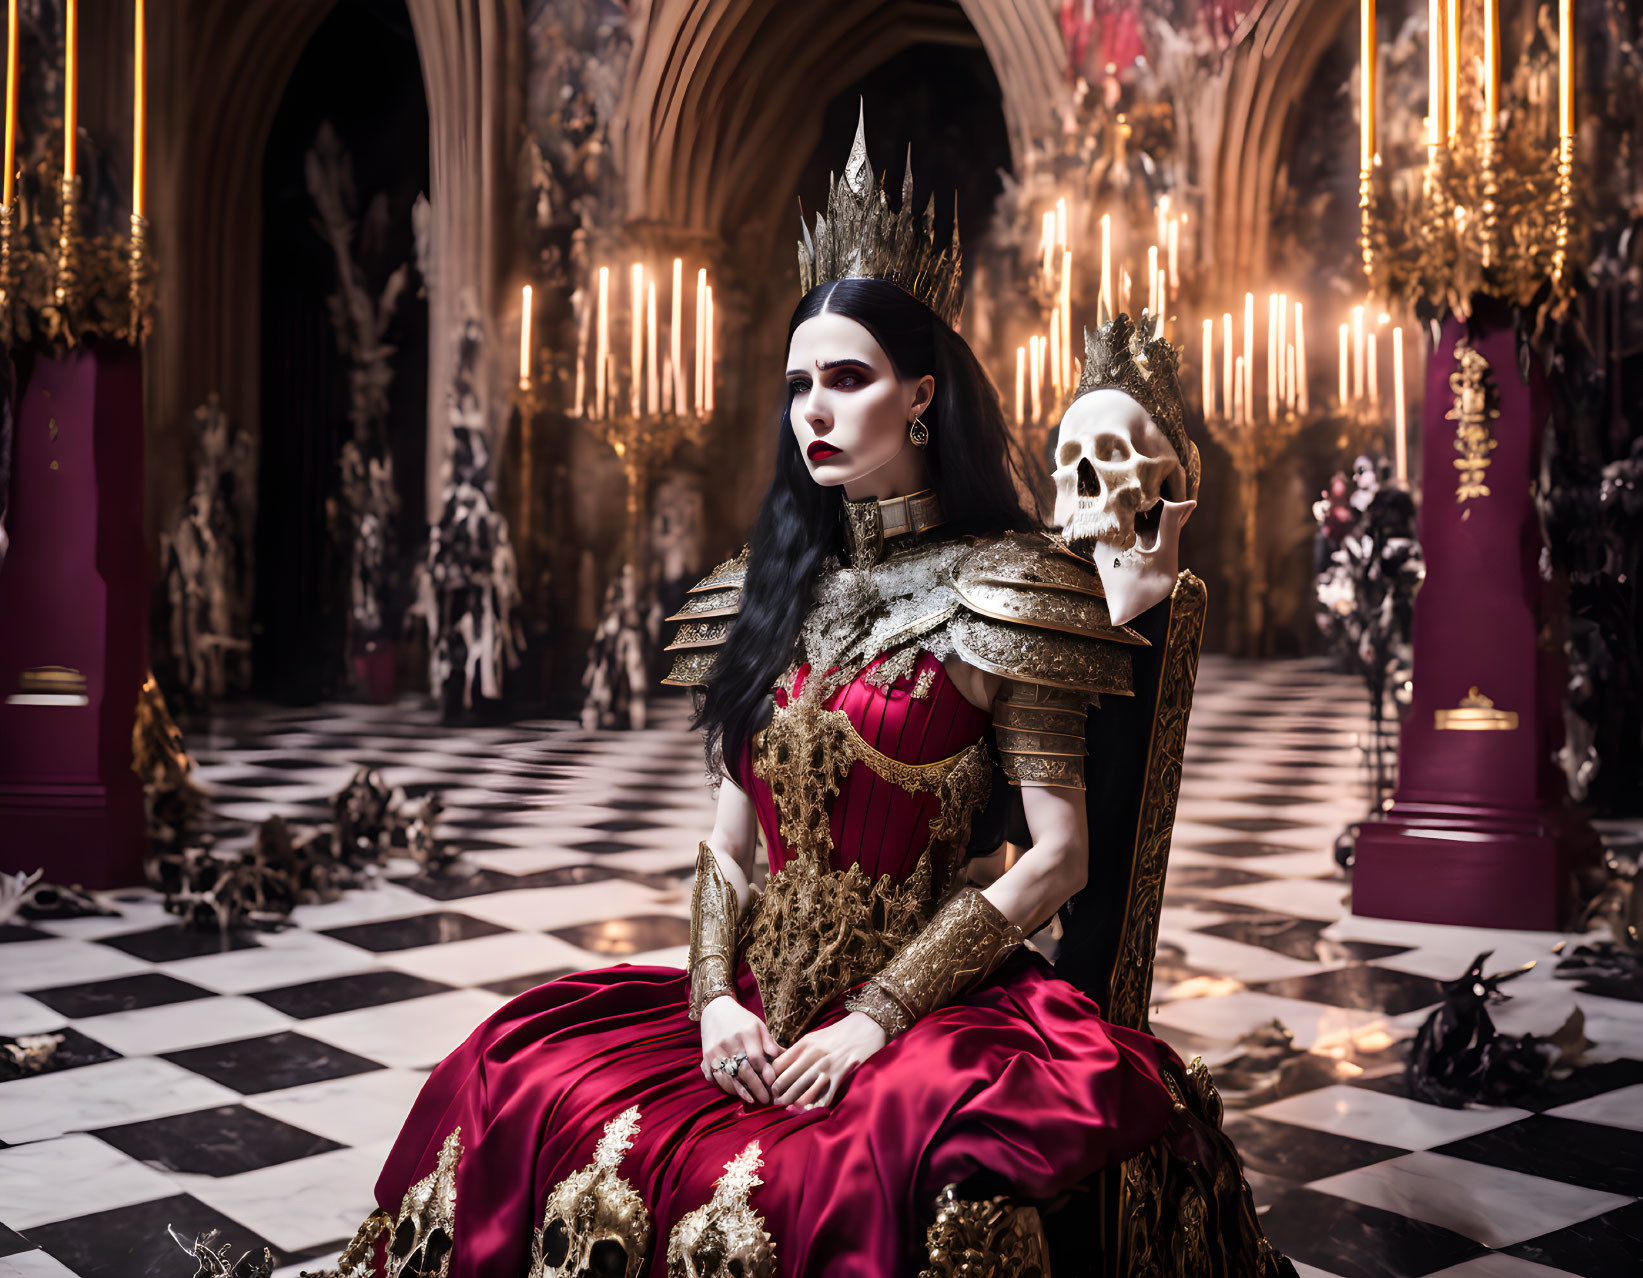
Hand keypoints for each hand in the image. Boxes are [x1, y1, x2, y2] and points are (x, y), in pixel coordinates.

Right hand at [699, 995, 780, 1105]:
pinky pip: (714, 1077)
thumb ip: (770, 1043)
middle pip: (743, 1071)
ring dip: (740, 1091)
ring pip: (728, 1078)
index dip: (766, 1073)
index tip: (773, 1084)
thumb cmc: (742, 1020)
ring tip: (751, 1099)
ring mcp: (716, 1051)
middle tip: (766, 1099)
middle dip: (756, 1088)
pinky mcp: (705, 1057)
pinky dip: (724, 1086)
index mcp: (746, 1033)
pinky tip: (734, 1091)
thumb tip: (785, 1058)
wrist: (716, 1009)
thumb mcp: (758, 1026)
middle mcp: (729, 1042)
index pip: (757, 1059)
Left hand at [771, 1011, 887, 1108]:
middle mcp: (813, 1055)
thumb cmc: (839, 1033)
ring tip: (787, 1109)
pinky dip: (814, 1107)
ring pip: (802, 1092)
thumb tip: (782, 1066)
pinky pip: (824, 1097)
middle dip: (777, 1094)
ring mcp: (827, 1067)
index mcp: (804, 1044)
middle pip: (786, 1080)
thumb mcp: (815, 1037)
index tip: (767, 1086)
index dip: (769, 1078)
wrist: (867, 1026)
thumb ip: (799, 1051)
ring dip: (793, 1103)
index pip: (778, 1064)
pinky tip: (808, 1112)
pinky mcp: (840, 1076)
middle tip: (773, 1102)